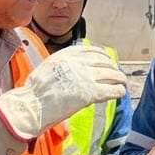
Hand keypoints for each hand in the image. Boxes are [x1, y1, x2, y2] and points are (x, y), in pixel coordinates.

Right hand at [0, 45, 126, 140]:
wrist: (33, 104)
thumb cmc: (35, 91)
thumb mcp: (48, 67)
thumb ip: (62, 64)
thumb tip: (72, 68)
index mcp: (67, 54)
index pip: (91, 50)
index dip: (101, 55)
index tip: (106, 58)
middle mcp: (79, 62)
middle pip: (103, 61)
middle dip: (111, 67)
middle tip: (115, 72)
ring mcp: (86, 76)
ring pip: (111, 74)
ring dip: (119, 78)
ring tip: (121, 82)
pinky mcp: (91, 92)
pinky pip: (111, 89)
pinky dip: (118, 90)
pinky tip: (120, 92)